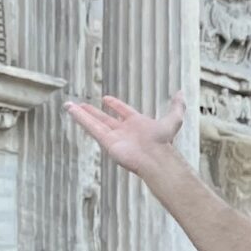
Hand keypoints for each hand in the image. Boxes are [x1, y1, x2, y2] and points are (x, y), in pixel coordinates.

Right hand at [68, 89, 187, 179]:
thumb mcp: (173, 120)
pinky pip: (91, 128)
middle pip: (105, 119)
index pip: (123, 112)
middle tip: (81, 105)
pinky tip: (71, 110)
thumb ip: (177, 106)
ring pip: (94, 123)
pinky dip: (81, 119)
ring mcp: (114, 137)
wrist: (156, 157)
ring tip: (69, 105)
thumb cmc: (164, 141)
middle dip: (93, 112)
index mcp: (137, 124)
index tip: (106, 99)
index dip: (115, 105)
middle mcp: (124, 131)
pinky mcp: (106, 142)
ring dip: (81, 114)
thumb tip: (182, 93)